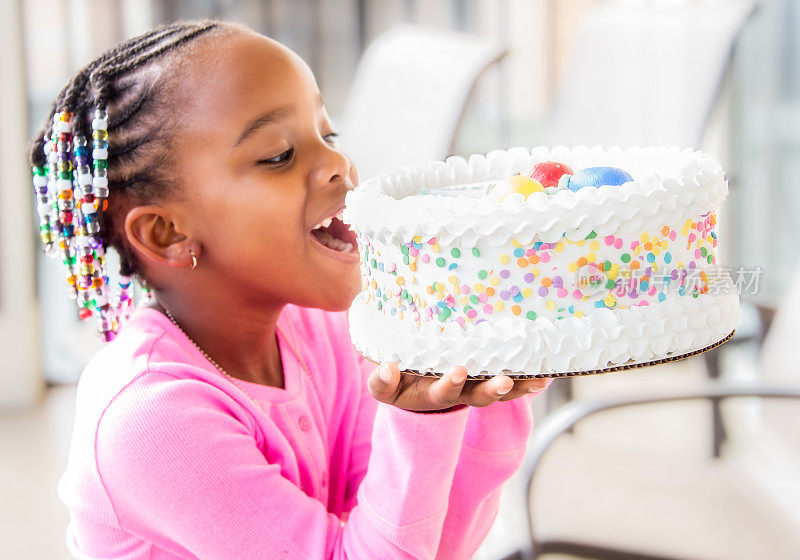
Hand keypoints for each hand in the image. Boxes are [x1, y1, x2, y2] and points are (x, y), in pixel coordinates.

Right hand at [367, 362, 548, 411]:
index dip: (450, 383)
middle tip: (501, 381)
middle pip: (478, 396)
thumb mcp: (384, 386)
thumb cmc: (397, 381)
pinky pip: (511, 382)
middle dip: (491, 390)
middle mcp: (458, 393)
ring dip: (517, 387)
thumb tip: (388, 368)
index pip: (443, 392)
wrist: (412, 382)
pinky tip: (544, 375)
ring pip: (499, 391)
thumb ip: (381, 381)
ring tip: (535, 380)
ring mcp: (476, 387)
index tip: (457, 370)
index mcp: (432, 394)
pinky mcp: (488, 378)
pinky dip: (526, 381)